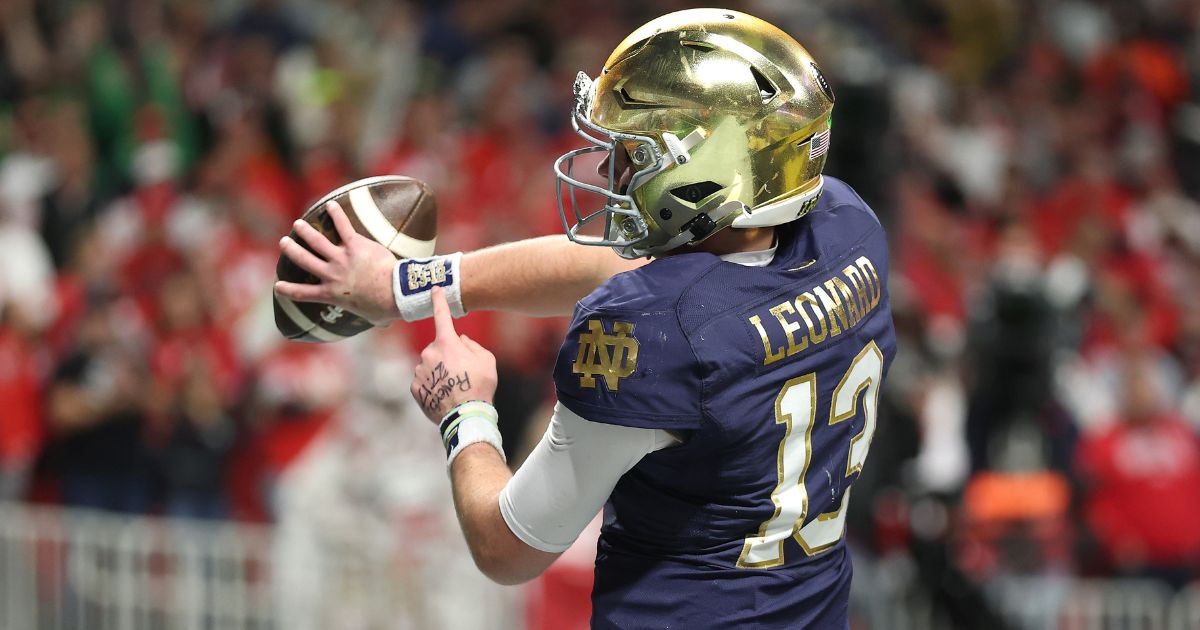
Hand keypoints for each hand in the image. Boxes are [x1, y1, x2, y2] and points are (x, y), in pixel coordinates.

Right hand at [273, 200, 400, 324]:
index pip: (303, 293)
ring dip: (306, 231)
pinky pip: (343, 226)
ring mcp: (341, 258)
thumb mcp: (372, 317)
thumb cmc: (385, 307)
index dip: (288, 289)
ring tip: (298, 224)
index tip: (278, 285)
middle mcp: (331, 275)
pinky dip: (337, 214)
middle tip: (284, 242)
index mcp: (331, 294)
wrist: (395, 293)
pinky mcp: (355, 245)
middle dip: (292, 250)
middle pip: (304, 260)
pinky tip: (331, 204)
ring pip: (317, 241)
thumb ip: (370, 316)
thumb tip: (381, 322)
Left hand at [410, 287, 496, 422]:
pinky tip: (444, 395)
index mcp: (447, 343)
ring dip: (439, 372)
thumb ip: (473, 345)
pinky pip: (424, 381)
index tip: (435, 288)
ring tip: (454, 387)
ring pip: (430, 365)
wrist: (465, 415)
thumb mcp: (487, 360)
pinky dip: (433, 386)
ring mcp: (420, 371)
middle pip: (438, 348)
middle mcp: (429, 353)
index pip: (441, 316)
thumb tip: (461, 341)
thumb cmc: (479, 386)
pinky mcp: (415, 388)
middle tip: (463, 373)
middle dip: (448, 355)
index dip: (439, 300)